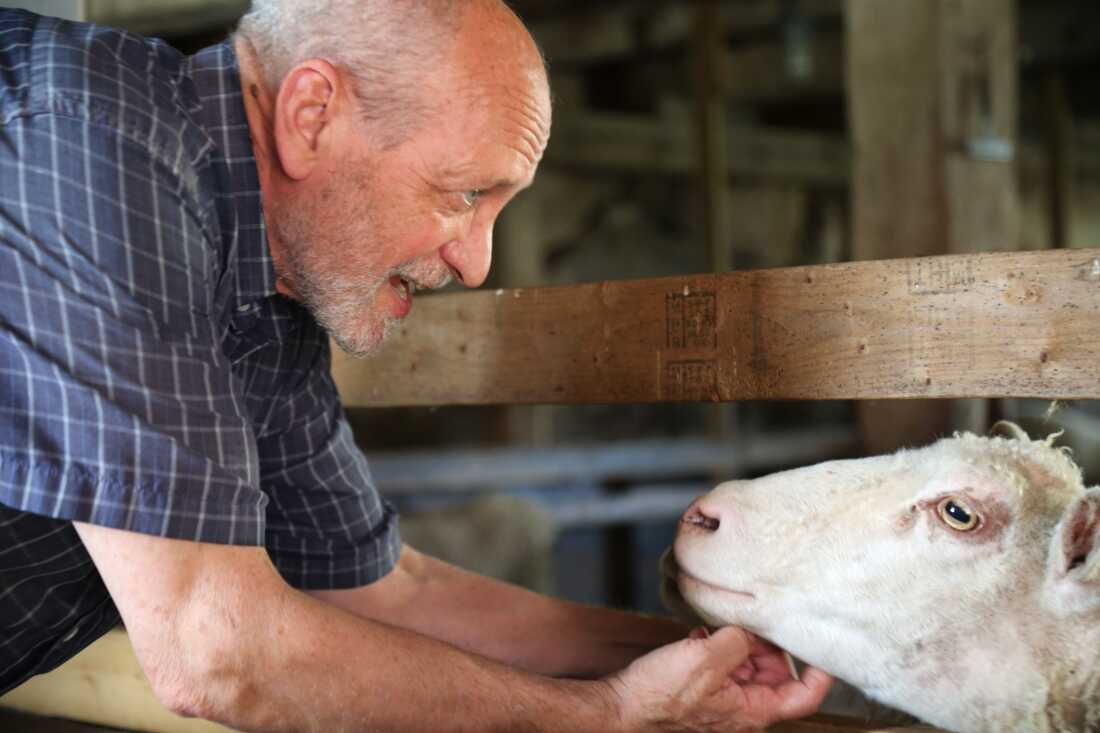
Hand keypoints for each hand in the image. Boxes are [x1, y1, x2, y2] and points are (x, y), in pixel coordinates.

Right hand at [605, 626, 832, 731]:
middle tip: (760, 620)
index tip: (822, 643)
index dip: (819, 670)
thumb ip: (737, 641)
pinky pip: (723, 664)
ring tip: (723, 627)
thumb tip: (749, 631)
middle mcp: (742, 709)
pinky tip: (700, 635)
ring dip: (740, 642)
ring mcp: (722, 699)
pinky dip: (718, 646)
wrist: (621, 707)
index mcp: (752, 711)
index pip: (804, 695)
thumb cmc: (660, 695)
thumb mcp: (705, 658)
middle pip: (776, 675)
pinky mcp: (703, 689)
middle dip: (770, 646)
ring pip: (749, 666)